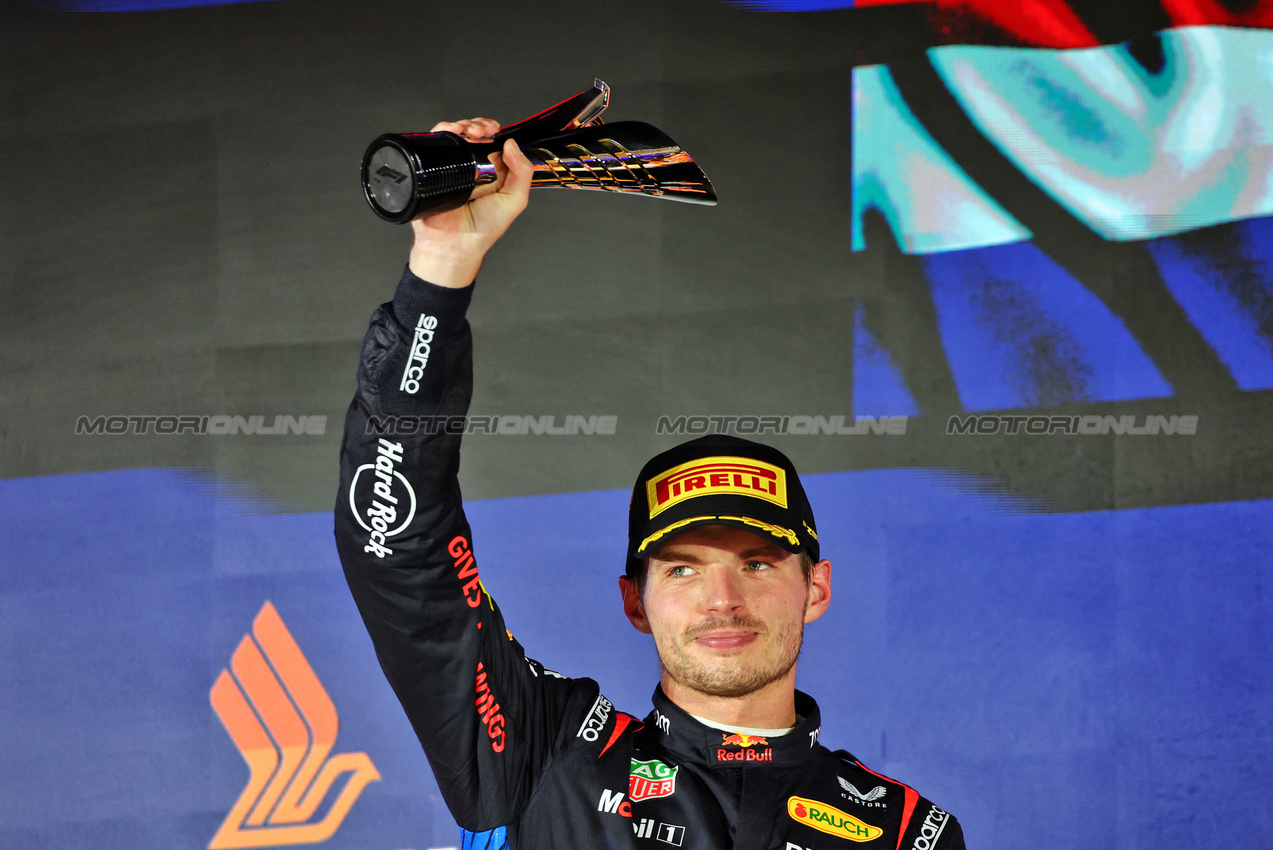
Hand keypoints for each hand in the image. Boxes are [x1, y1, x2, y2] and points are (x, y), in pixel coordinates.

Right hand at [407, 118, 532, 287]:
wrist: (455, 243)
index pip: (492, 142)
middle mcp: (470, 167)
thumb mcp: (514, 201)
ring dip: (463, 125)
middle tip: (483, 131)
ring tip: (471, 131)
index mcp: (490, 172)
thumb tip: (512, 144)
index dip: (494, 132)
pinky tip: (453, 132)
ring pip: (454, 135)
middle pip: (472, 134)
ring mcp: (451, 166)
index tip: (496, 130)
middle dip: (479, 125)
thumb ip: (522, 173)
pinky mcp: (431, 167)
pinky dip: (443, 130)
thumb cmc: (484, 227)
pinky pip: (434, 143)